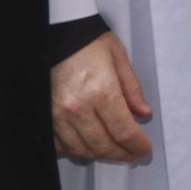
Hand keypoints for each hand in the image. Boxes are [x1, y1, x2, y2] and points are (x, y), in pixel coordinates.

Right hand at [51, 31, 152, 162]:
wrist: (57, 34)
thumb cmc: (89, 44)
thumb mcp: (119, 58)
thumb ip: (132, 89)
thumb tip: (143, 113)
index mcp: (101, 92)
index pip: (123, 131)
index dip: (137, 146)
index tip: (145, 149)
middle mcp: (78, 107)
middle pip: (103, 145)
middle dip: (122, 154)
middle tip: (133, 155)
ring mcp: (57, 115)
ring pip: (81, 149)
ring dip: (101, 154)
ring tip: (115, 151)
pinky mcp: (45, 116)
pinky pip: (60, 144)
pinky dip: (76, 149)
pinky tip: (88, 145)